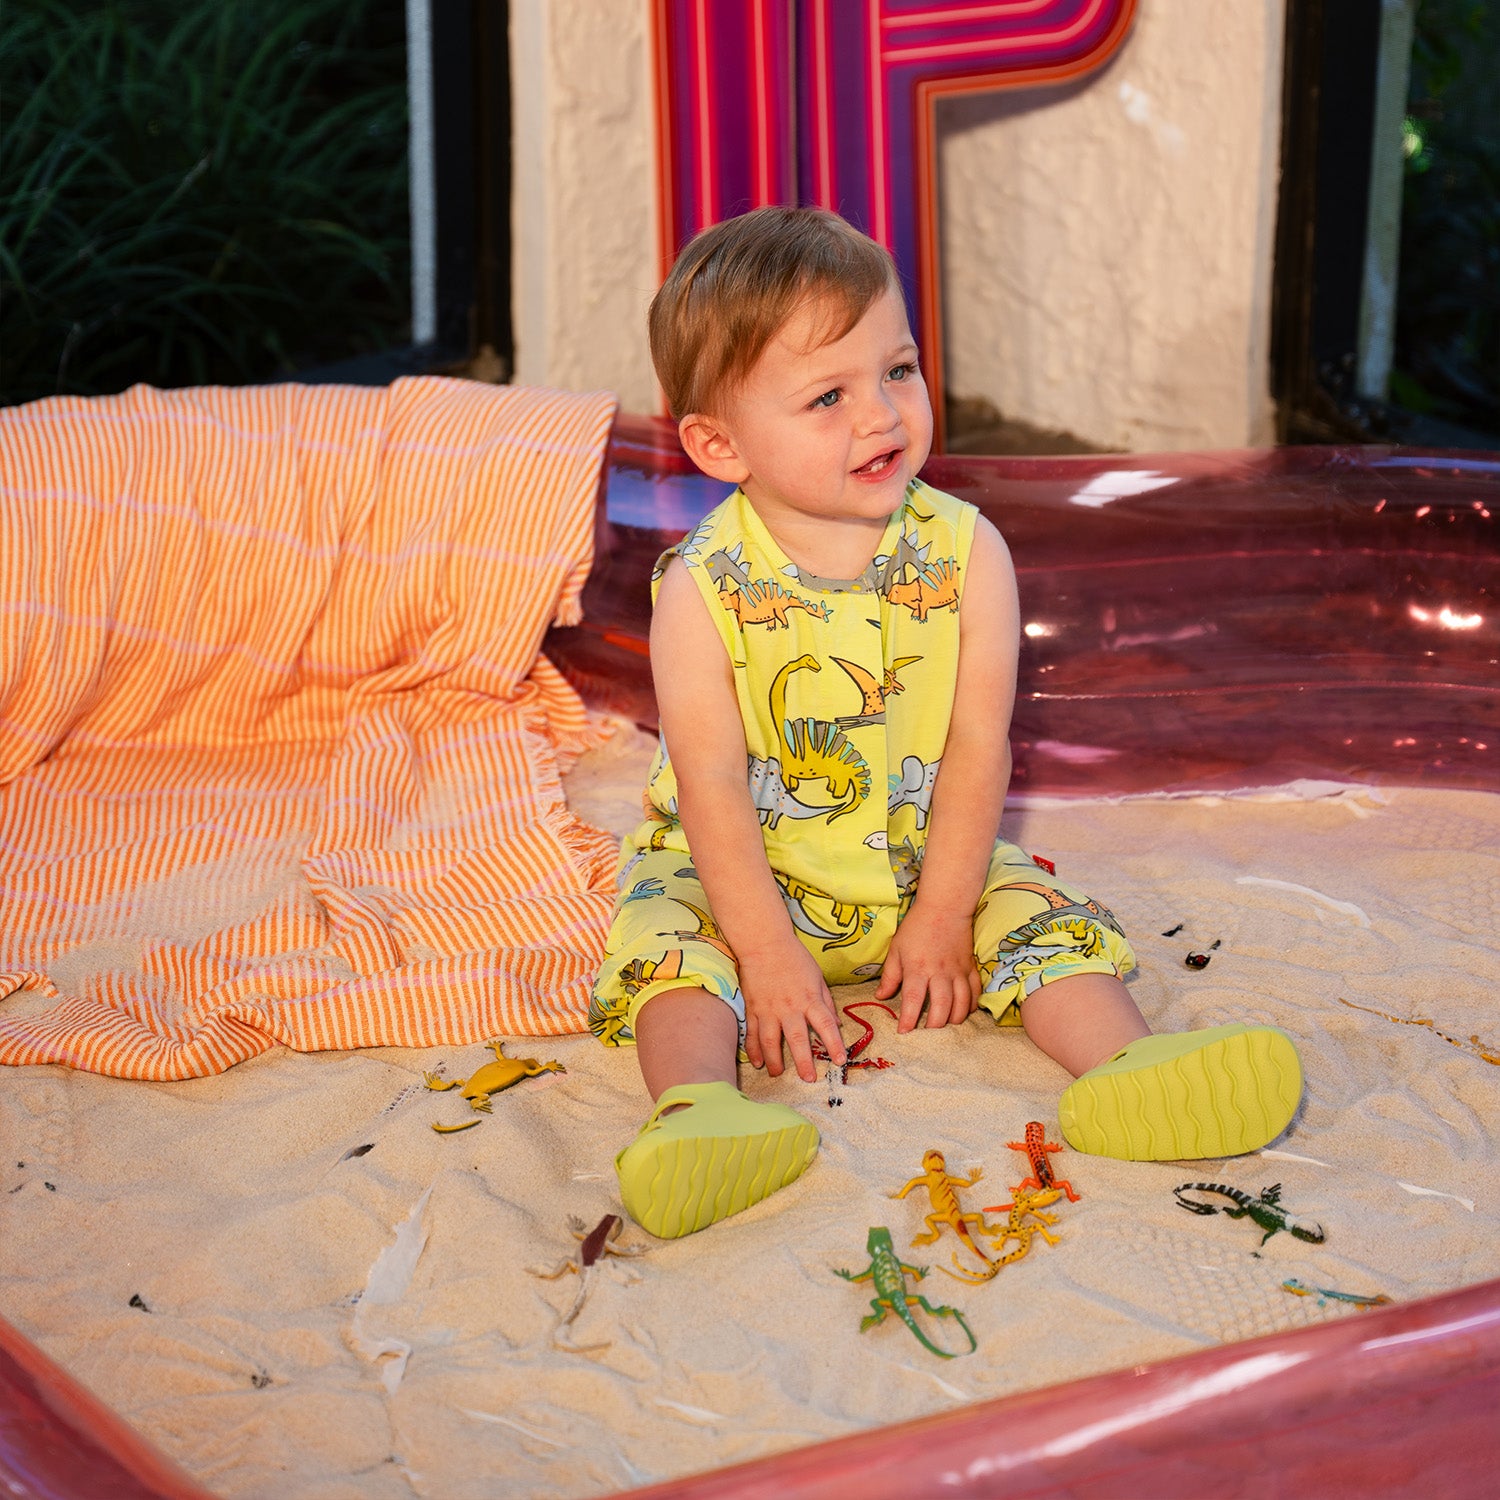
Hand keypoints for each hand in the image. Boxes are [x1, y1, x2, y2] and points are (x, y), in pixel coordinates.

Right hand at [738, 940, 846, 1081]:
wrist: (764, 943)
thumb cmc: (794, 957)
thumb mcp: (817, 977)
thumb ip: (826, 1001)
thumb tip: (836, 1024)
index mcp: (809, 999)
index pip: (825, 1025)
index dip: (834, 1044)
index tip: (840, 1060)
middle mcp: (789, 1007)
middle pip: (797, 1039)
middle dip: (803, 1061)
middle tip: (809, 1079)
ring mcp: (768, 1009)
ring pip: (770, 1040)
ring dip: (774, 1060)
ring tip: (777, 1075)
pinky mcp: (752, 1008)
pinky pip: (752, 1033)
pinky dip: (753, 1049)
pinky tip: (757, 1062)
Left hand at [875, 905, 980, 1032]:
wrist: (945, 906)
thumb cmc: (916, 927)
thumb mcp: (897, 949)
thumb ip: (890, 975)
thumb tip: (881, 996)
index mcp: (918, 969)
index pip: (912, 1001)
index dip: (908, 1020)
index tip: (904, 1033)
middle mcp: (939, 973)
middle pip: (941, 1008)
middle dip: (934, 1027)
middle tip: (926, 1035)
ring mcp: (958, 972)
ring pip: (961, 1004)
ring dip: (954, 1020)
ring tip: (945, 1026)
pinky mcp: (971, 968)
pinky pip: (975, 992)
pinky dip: (971, 1006)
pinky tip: (964, 1011)